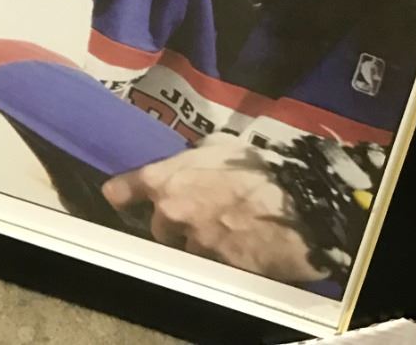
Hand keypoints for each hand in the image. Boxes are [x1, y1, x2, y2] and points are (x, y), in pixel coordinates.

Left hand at [101, 136, 319, 282]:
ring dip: (199, 243)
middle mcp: (172, 214)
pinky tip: (242, 247)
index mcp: (167, 179)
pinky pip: (212, 265)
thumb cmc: (260, 169)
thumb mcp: (221, 146)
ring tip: (228, 230)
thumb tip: (189, 159)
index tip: (118, 195)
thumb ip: (195, 155)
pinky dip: (222, 259)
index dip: (122, 192)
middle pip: (158, 227)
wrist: (298, 208)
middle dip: (174, 224)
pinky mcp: (216, 269)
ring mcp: (193, 244)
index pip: (125, 189)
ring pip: (186, 249)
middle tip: (201, 214)